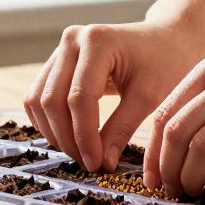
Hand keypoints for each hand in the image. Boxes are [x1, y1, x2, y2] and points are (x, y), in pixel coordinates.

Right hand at [24, 21, 204, 170]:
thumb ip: (122, 129)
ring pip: (38, 100)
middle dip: (67, 138)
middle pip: (52, 100)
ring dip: (54, 132)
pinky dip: (49, 122)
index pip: (79, 98)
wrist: (166, 39)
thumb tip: (101, 164)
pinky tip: (71, 138)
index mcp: (97, 41)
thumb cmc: (165, 63)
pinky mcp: (56, 61)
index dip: (84, 136)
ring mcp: (61, 49)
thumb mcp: (149, 97)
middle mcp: (72, 40)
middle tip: (89, 163)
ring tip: (81, 153)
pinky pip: (38, 96)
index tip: (97, 164)